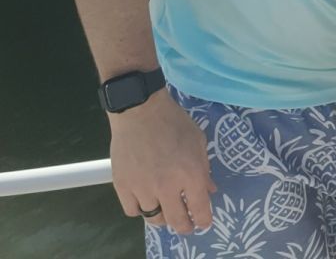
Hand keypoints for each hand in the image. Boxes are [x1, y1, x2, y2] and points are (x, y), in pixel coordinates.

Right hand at [108, 90, 216, 233]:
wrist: (141, 111)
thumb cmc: (174, 122)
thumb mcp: (198, 142)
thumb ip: (204, 169)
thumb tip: (210, 190)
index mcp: (191, 174)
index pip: (200, 209)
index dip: (203, 220)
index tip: (203, 223)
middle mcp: (167, 186)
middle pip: (176, 221)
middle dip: (185, 227)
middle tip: (186, 225)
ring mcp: (143, 188)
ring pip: (154, 218)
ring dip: (163, 217)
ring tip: (166, 211)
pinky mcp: (123, 186)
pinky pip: (133, 211)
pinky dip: (140, 209)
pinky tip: (145, 201)